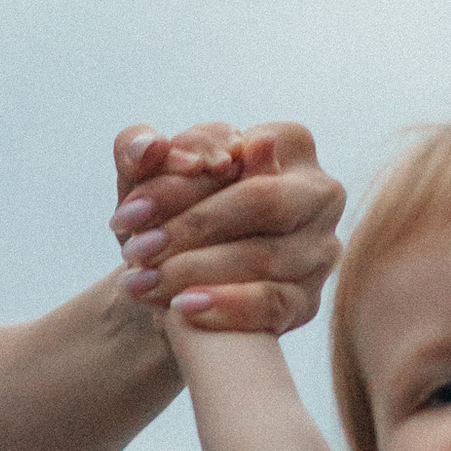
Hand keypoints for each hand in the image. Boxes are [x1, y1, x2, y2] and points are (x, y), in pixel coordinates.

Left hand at [109, 119, 342, 332]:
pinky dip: (227, 306)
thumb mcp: (143, 179)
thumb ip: (137, 147)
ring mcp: (321, 249)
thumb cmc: (166, 217)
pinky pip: (274, 302)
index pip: (236, 155)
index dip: (180, 184)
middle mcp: (319, 192)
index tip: (129, 212)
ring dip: (197, 270)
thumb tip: (150, 147)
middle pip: (261, 201)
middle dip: (192, 227)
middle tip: (136, 251)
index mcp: (288, 142)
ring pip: (265, 256)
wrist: (176, 284)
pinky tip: (184, 308)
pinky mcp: (309, 300)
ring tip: (143, 283)